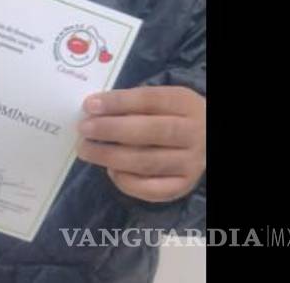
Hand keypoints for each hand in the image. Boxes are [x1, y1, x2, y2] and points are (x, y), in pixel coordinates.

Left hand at [77, 86, 204, 202]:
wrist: (206, 139)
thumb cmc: (170, 115)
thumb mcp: (159, 101)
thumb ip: (131, 103)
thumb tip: (92, 110)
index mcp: (185, 103)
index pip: (151, 100)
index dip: (119, 102)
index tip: (90, 105)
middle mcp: (193, 134)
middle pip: (151, 132)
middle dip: (112, 130)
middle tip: (84, 128)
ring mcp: (191, 163)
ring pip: (148, 162)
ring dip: (111, 157)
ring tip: (86, 150)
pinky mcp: (184, 185)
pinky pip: (153, 189)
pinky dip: (127, 182)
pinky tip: (111, 171)